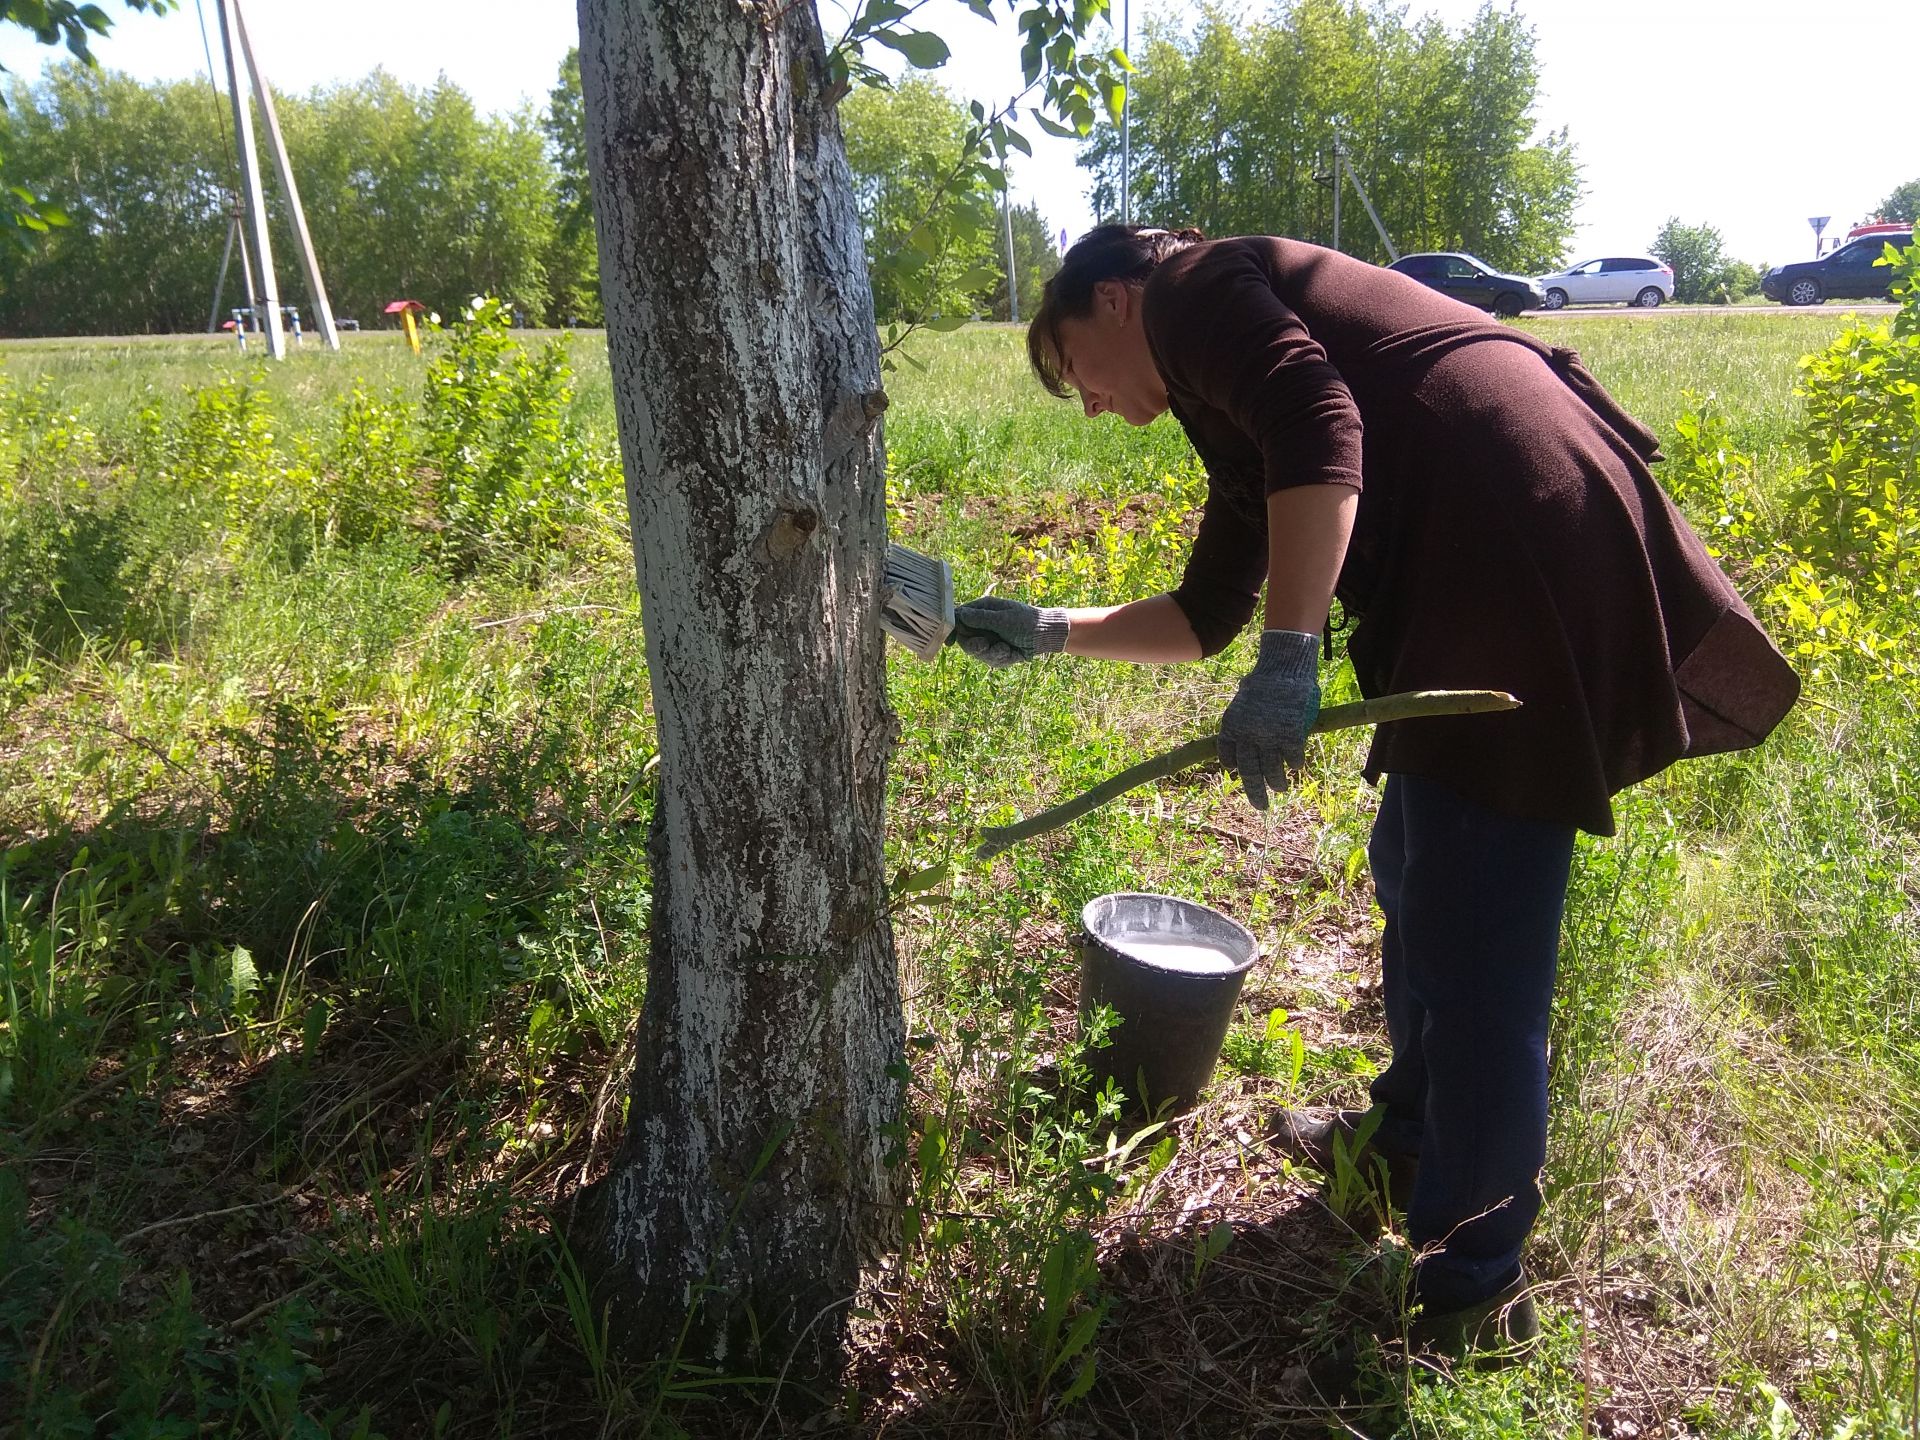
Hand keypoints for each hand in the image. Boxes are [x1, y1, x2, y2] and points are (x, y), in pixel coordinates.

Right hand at [949, 596, 1070, 668]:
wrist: (1045, 636)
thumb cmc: (1026, 621)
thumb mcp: (1003, 619)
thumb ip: (981, 618)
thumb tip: (959, 614)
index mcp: (982, 610)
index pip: (959, 619)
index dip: (953, 630)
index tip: (950, 641)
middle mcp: (983, 625)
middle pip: (966, 640)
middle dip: (975, 646)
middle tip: (985, 645)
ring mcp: (989, 639)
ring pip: (978, 653)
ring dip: (993, 653)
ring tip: (1006, 649)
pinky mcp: (997, 652)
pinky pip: (991, 660)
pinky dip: (1002, 658)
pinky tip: (1013, 652)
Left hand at [1217, 629, 1320, 809]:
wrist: (1283, 668)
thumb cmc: (1265, 680)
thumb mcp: (1244, 699)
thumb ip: (1243, 719)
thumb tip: (1245, 735)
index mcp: (1232, 726)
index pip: (1228, 755)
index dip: (1233, 766)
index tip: (1237, 772)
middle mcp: (1247, 737)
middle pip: (1249, 773)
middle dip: (1255, 793)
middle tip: (1260, 806)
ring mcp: (1268, 739)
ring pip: (1272, 772)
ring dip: (1277, 783)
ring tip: (1281, 788)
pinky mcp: (1290, 737)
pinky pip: (1292, 759)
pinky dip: (1295, 763)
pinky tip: (1297, 765)